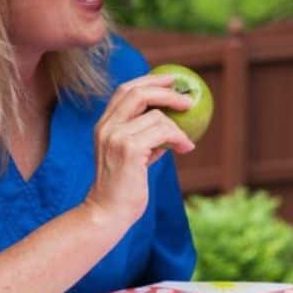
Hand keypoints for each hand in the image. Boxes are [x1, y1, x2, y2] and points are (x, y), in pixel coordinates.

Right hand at [82, 73, 195, 228]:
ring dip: (177, 127)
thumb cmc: (123, 188)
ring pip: (156, 116)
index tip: (170, 79)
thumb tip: (171, 124)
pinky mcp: (129, 149)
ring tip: (185, 143)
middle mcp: (106, 127)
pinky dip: (179, 138)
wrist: (107, 213)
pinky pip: (163, 132)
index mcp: (104, 126)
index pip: (124, 90)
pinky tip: (185, 148)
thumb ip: (144, 138)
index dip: (149, 80)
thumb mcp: (132, 156)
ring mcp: (116, 137)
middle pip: (137, 92)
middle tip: (187, 99)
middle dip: (166, 91)